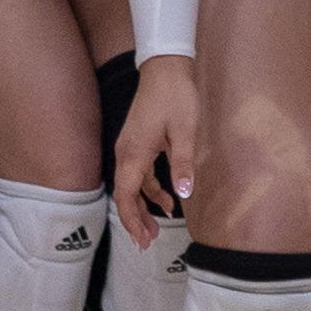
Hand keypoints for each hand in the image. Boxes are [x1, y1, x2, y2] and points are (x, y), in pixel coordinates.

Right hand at [114, 58, 203, 233]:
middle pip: (125, 195)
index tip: (142, 239)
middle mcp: (125, 153)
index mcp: (133, 154)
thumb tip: (183, 194)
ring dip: (143, 207)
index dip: (131, 220)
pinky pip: (139, 174)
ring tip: (157, 227)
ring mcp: (130, 148)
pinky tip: (166, 199)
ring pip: (132, 186)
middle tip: (147, 242)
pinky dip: (150, 190)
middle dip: (135, 220)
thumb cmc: (175, 96)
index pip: (126, 196)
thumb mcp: (184, 131)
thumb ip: (182, 163)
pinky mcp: (138, 143)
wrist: (166, 68)